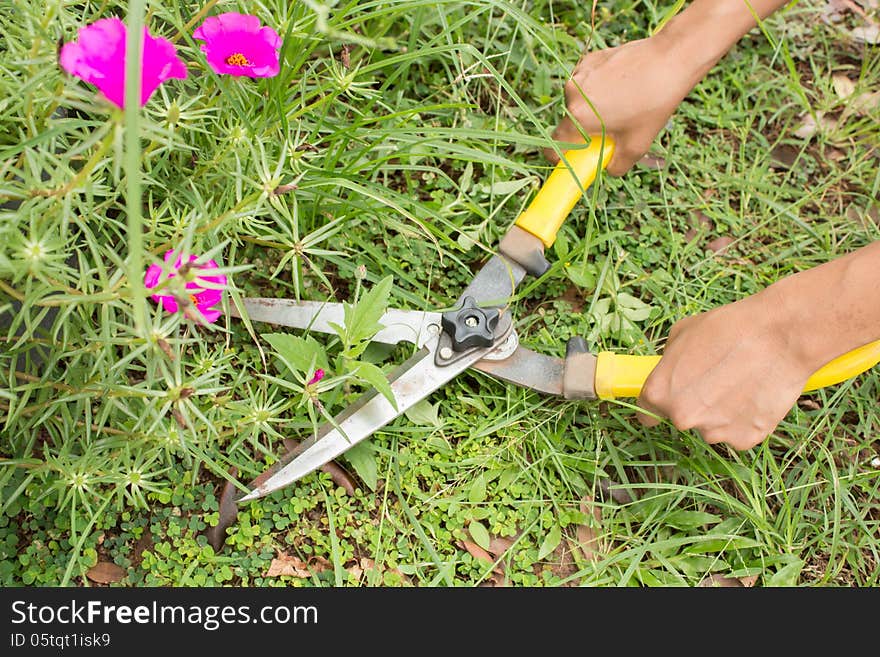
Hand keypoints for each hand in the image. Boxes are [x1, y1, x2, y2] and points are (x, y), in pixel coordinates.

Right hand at [546, 33, 698, 175]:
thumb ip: (616, 166)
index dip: (561, 156)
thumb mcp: (637, 146)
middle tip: (611, 129)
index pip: (556, 145)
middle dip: (585, 130)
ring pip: (579, 101)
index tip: (573, 159)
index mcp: (578, 117)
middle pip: (570, 122)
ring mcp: (580, 73)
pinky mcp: (590, 59)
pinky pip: (587, 82)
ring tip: (621, 104)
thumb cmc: (654, 103)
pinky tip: (621, 86)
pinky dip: (598, 89)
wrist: (671, 59)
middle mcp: (573, 93)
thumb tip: (608, 168)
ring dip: (592, 108)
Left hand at [636, 288, 815, 449]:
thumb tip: (669, 373)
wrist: (780, 336)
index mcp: (659, 393)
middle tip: (717, 379)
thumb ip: (668, 363)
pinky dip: (745, 418)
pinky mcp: (746, 439)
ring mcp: (714, 431)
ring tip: (741, 382)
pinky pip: (739, 432)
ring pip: (712, 427)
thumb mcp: (682, 334)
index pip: (647, 412)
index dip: (659, 404)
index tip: (669, 399)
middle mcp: (682, 418)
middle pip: (682, 418)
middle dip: (694, 403)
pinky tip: (755, 394)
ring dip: (721, 412)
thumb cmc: (729, 328)